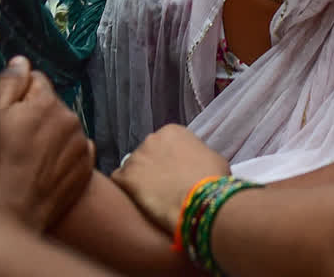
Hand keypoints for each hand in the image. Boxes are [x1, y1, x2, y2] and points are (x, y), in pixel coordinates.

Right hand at [0, 57, 94, 229]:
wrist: (9, 215)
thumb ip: (8, 81)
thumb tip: (21, 62)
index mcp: (47, 101)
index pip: (35, 79)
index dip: (18, 95)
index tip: (7, 115)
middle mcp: (70, 118)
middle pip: (50, 103)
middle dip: (35, 113)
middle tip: (14, 139)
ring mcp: (81, 145)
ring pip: (62, 126)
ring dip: (49, 134)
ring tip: (27, 157)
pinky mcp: (85, 169)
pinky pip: (73, 150)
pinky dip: (61, 154)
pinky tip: (43, 168)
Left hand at [112, 125, 229, 234]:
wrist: (200, 200)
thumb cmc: (213, 180)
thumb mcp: (214, 159)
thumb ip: (198, 155)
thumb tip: (196, 163)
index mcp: (172, 131)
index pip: (164, 144)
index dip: (169, 161)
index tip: (175, 175)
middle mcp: (151, 138)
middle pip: (147, 154)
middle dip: (152, 169)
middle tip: (163, 189)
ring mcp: (136, 157)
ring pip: (132, 168)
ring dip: (139, 181)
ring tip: (150, 199)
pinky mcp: (126, 177)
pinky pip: (119, 180)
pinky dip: (125, 190)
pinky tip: (136, 201)